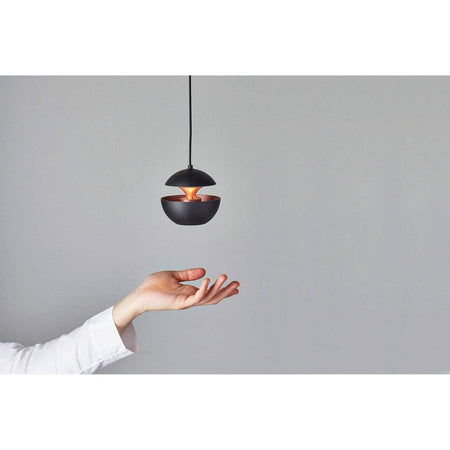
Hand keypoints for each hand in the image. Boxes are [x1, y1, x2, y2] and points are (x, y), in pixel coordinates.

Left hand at [112, 268, 239, 333]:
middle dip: (225, 291)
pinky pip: (196, 298)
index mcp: (190, 292)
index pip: (210, 292)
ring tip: (225, 278)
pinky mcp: (180, 303)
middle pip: (213, 297)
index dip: (223, 289)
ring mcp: (186, 302)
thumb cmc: (153, 286)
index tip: (234, 286)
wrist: (140, 294)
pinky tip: (207, 280)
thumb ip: (188, 274)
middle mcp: (190, 298)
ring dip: (218, 289)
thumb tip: (203, 270)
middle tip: (237, 284)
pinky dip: (203, 290)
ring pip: (207, 297)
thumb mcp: (174, 275)